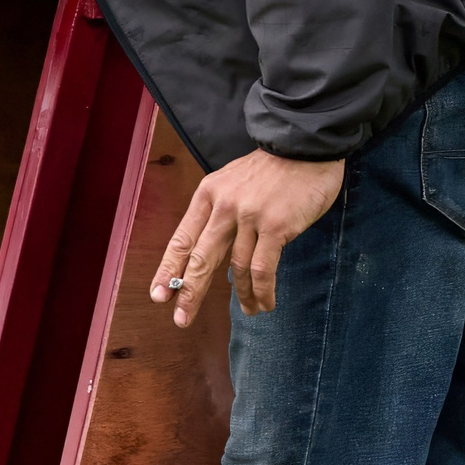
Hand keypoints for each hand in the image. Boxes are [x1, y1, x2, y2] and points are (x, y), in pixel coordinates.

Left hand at [150, 150, 344, 324]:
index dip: (168, 270)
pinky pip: (263, 269)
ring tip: (249, 311)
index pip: (181, 239)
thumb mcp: (232, 182)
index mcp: (207, 195)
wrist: (306, 145)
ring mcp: (250, 217)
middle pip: (201, 259)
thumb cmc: (271, 169)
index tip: (158, 295)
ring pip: (236, 267)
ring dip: (241, 295)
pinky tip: (264, 303)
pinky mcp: (276, 227)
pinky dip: (262, 290)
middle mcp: (223, 207)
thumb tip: (206, 252)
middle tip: (181, 319)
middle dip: (190, 293)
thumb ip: (218, 212)